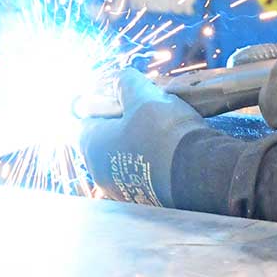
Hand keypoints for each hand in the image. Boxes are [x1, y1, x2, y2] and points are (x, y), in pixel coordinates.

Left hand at [79, 67, 204, 206]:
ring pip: (121, 157)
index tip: (118, 98)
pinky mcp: (141, 198)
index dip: (98, 106)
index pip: (81, 121)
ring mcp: (119, 188)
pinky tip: (169, 151)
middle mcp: (99, 170)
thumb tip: (119, 78)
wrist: (195, 173)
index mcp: (92, 144)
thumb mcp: (144, 96)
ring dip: (135, 143)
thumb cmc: (163, 131)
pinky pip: (139, 173)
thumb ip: (126, 83)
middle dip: (120, 124)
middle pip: (102, 139)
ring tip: (161, 129)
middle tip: (144, 110)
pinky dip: (149, 161)